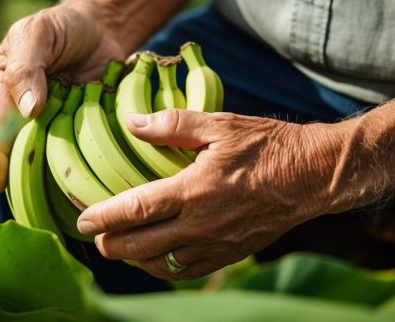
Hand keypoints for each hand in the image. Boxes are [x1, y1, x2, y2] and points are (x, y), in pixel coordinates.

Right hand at [0, 2, 124, 193]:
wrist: (103, 28)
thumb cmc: (61, 27)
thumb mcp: (37, 33)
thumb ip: (27, 66)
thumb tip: (29, 110)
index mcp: (4, 94)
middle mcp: (28, 117)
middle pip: (22, 152)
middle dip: (23, 176)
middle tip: (27, 205)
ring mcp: (59, 126)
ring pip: (52, 157)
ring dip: (56, 174)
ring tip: (60, 201)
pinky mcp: (87, 130)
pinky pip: (85, 151)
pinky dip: (88, 163)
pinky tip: (92, 180)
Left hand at [76, 109, 344, 279]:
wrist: (312, 175)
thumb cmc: (267, 146)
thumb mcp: (220, 125)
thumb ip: (173, 124)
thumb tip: (133, 123)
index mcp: (194, 191)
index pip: (136, 210)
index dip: (104, 217)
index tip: (82, 221)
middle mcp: (201, 224)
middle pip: (142, 246)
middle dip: (113, 245)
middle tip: (96, 238)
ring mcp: (217, 244)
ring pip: (163, 264)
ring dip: (136, 260)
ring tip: (122, 249)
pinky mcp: (231, 254)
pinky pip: (190, 271)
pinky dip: (166, 269)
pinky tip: (158, 260)